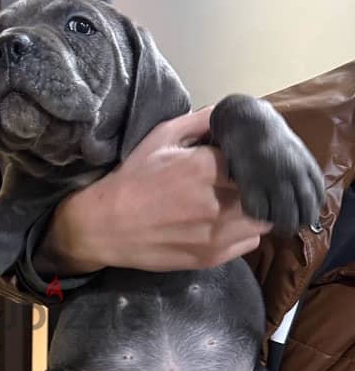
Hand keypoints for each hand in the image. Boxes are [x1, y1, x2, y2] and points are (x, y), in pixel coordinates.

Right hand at [34, 107, 272, 276]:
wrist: (105, 226)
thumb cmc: (132, 178)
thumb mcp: (161, 137)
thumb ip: (200, 120)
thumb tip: (232, 113)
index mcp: (206, 168)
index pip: (256, 159)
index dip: (255, 157)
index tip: (249, 157)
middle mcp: (217, 203)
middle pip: (265, 191)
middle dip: (261, 184)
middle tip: (249, 180)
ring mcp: (216, 234)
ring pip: (263, 220)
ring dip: (256, 209)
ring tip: (241, 202)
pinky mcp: (212, 257)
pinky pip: (250, 242)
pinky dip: (245, 231)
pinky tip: (228, 223)